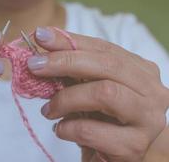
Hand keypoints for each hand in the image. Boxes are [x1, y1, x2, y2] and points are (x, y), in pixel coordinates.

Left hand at [28, 27, 168, 161]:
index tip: (41, 36)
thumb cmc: (102, 119)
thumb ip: (72, 68)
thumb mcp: (87, 88)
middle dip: (65, 61)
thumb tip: (43, 41)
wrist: (118, 156)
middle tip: (34, 65)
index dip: (70, 41)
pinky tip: (60, 129)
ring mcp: (147, 119)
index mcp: (140, 71)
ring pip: (104, 93)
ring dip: (66, 98)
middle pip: (107, 65)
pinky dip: (67, 127)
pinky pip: (92, 130)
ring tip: (48, 109)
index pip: (103, 48)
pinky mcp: (133, 146)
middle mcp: (151, 91)